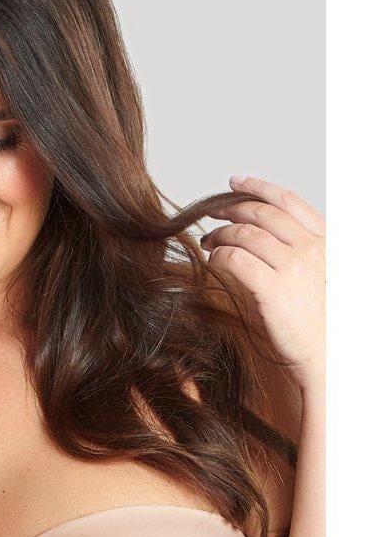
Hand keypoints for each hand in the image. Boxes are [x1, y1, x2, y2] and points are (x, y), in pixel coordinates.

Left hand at [200, 176, 324, 393]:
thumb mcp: (317, 276)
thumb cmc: (319, 321)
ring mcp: (293, 266)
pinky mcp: (273, 288)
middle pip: (261, 213)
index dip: (258, 187)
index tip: (235, 182)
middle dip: (231, 208)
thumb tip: (260, 237)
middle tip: (211, 212)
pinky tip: (213, 262)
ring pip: (244, 233)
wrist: (329, 353)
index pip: (288, 202)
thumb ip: (295, 254)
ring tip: (208, 241)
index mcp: (323, 242)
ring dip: (219, 233)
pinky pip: (235, 259)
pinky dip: (219, 256)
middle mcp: (310, 248)